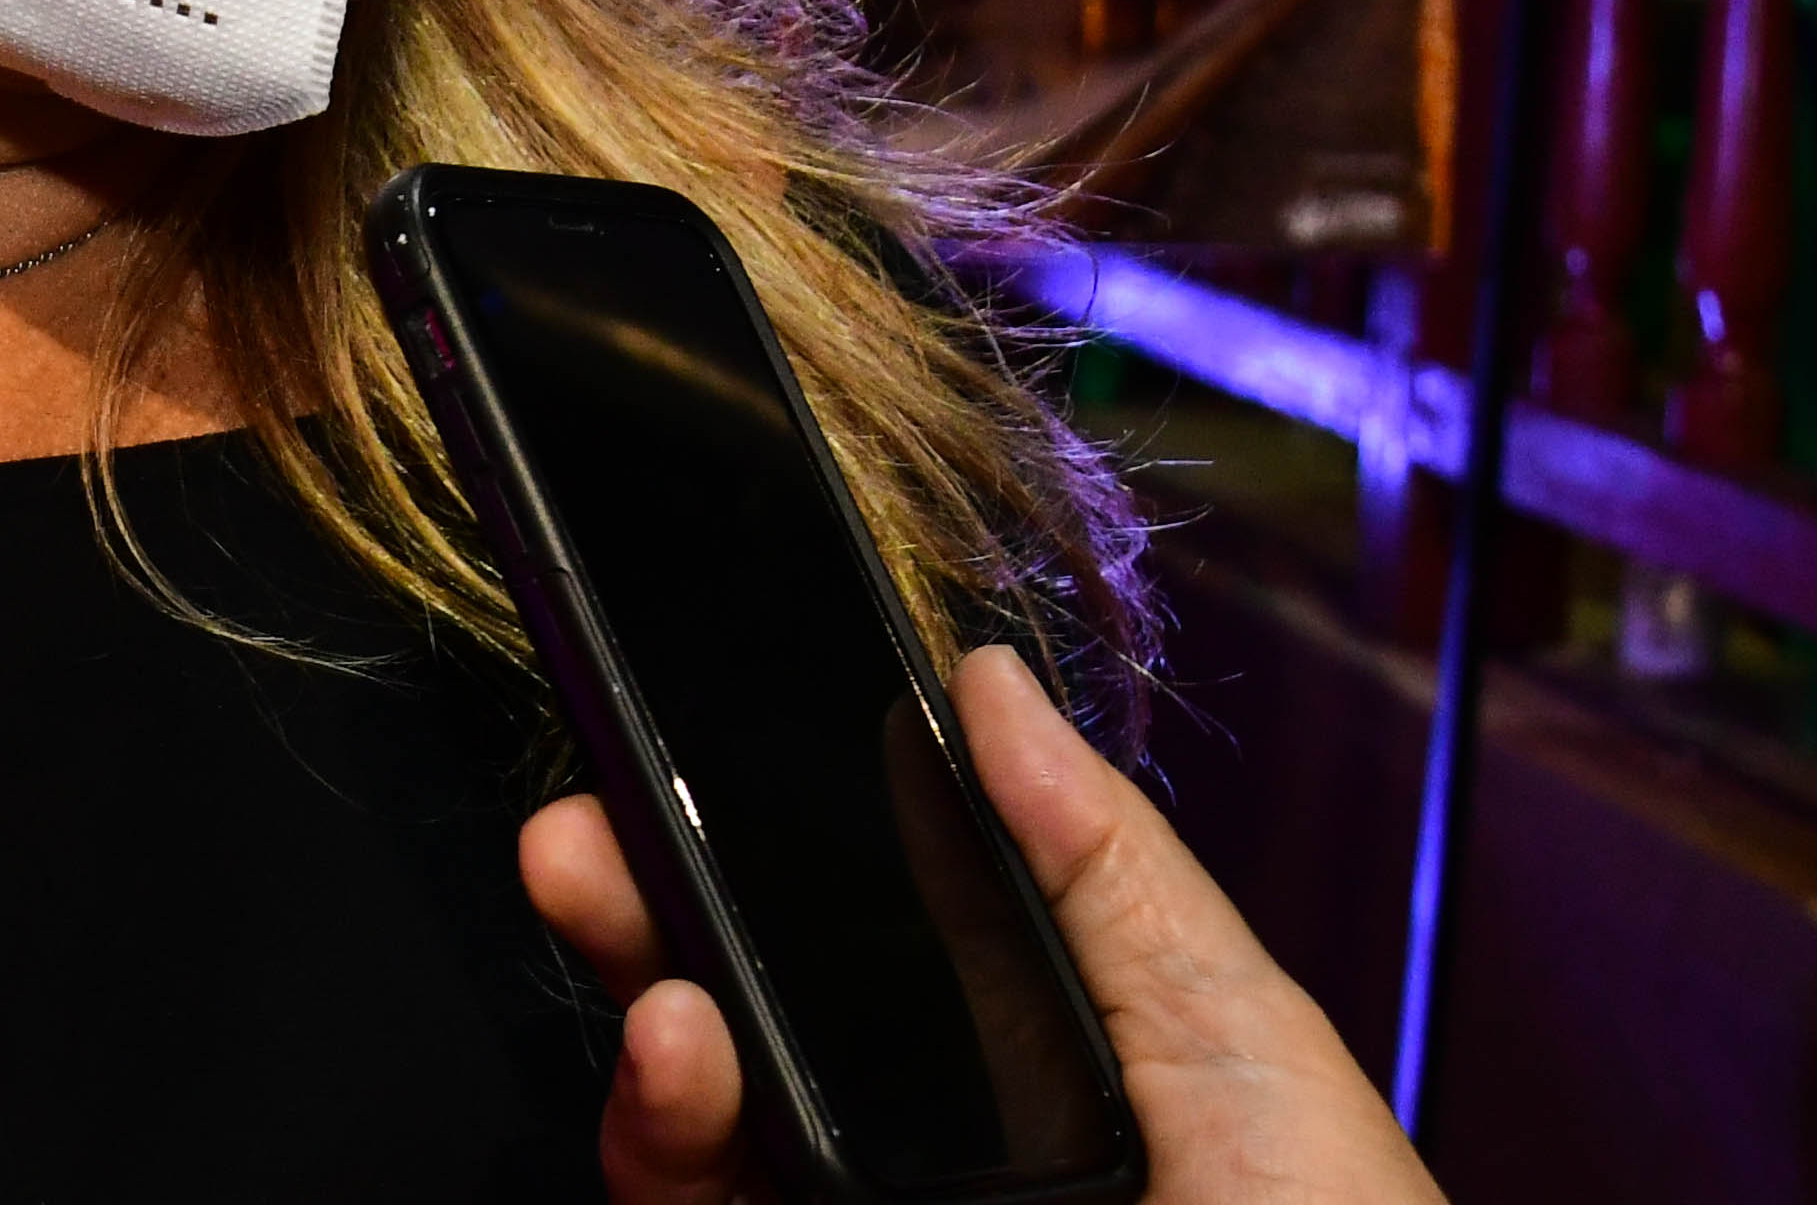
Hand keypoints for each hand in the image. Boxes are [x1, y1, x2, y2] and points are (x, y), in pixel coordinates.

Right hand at [516, 643, 1445, 1204]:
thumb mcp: (1234, 1030)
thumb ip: (1097, 859)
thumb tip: (984, 675)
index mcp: (1012, 1050)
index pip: (846, 922)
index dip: (750, 829)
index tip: (685, 736)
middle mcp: (916, 1141)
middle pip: (732, 1000)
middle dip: (637, 898)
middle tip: (582, 837)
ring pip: (685, 1113)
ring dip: (643, 1019)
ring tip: (665, 993)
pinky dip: (655, 1128)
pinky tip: (676, 1058)